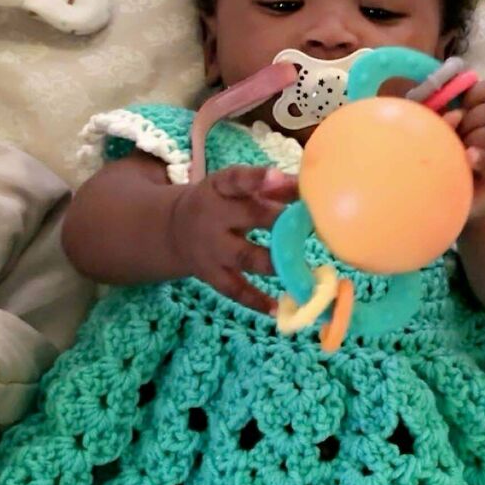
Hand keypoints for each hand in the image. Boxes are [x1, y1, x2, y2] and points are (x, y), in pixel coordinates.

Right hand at [169, 166, 297, 312]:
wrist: (174, 230)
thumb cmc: (221, 204)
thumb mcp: (236, 190)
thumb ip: (272, 189)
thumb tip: (309, 189)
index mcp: (220, 188)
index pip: (236, 180)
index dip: (256, 178)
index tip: (278, 176)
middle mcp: (214, 218)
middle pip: (248, 218)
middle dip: (279, 221)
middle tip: (310, 224)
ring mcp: (213, 250)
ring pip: (245, 257)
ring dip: (274, 263)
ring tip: (301, 273)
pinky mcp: (212, 276)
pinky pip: (235, 290)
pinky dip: (256, 300)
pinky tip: (278, 308)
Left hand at [455, 81, 484, 224]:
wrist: (472, 202)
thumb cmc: (458, 162)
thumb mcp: (449, 136)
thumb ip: (448, 120)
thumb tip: (452, 116)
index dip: (475, 95)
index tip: (460, 108)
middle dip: (473, 120)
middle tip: (459, 138)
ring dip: (478, 138)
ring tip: (463, 152)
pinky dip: (483, 158)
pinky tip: (470, 158)